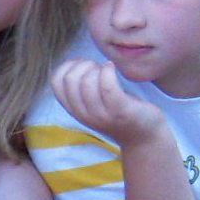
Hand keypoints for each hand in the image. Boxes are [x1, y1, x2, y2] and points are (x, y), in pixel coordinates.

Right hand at [51, 59, 165, 147]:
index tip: (84, 67)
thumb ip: (80, 88)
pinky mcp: (120, 111)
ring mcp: (102, 115)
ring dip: (98, 68)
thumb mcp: (93, 102)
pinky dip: (108, 71)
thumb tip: (75, 63)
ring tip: (108, 71)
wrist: (143, 137)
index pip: (56, 82)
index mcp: (74, 110)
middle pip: (70, 79)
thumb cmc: (118, 111)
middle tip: (98, 69)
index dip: (68, 66)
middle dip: (84, 65)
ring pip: (87, 81)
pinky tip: (113, 68)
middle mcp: (84, 115)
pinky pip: (107, 86)